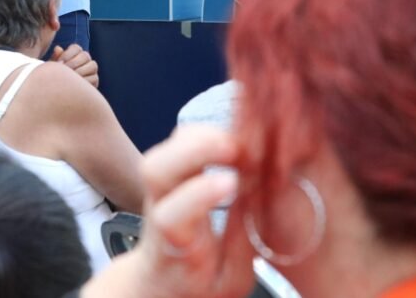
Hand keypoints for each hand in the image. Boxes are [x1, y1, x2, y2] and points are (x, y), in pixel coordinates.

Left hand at [51, 44, 98, 87]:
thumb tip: (58, 48)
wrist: (59, 91)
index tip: (59, 63)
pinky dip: (85, 82)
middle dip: (73, 64)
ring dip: (81, 72)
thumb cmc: (55, 76)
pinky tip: (75, 86)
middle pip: (85, 55)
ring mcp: (92, 69)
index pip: (76, 48)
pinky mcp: (95, 80)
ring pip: (92, 66)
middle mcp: (85, 58)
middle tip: (64, 72)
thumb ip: (55, 58)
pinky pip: (94, 78)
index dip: (67, 55)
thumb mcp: (53, 67)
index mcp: (75, 52)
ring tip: (70, 79)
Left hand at [81, 125, 251, 297]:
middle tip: (236, 148)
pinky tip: (233, 140)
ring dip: (203, 137)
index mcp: (174, 245)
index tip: (232, 184)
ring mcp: (159, 186)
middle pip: (156, 169)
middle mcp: (158, 208)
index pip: (172, 216)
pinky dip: (206, 133)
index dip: (198, 195)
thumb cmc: (196, 283)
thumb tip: (260, 199)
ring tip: (241, 144)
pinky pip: (178, 141)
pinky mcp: (168, 169)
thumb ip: (241, 242)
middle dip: (195, 150)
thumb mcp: (229, 279)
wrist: (157, 280)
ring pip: (164, 149)